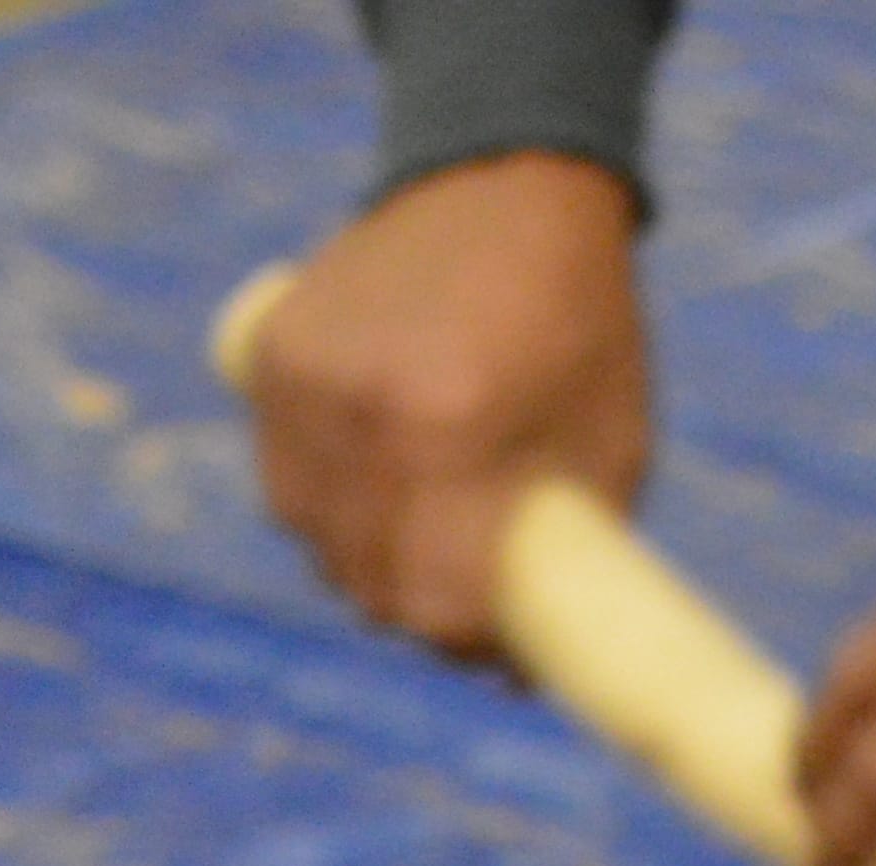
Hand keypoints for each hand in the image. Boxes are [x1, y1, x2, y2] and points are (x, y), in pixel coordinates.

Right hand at [244, 153, 648, 653]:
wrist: (503, 183)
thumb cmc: (575, 322)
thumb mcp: (607, 440)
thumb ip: (569, 554)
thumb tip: (518, 672)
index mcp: (452, 431)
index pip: (431, 601)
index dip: (464, 643)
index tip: (494, 647)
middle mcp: (365, 413)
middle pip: (367, 583)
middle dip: (417, 608)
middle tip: (463, 590)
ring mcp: (306, 386)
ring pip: (313, 539)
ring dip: (364, 556)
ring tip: (422, 518)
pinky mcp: (269, 360)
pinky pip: (283, 480)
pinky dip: (325, 497)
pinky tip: (374, 469)